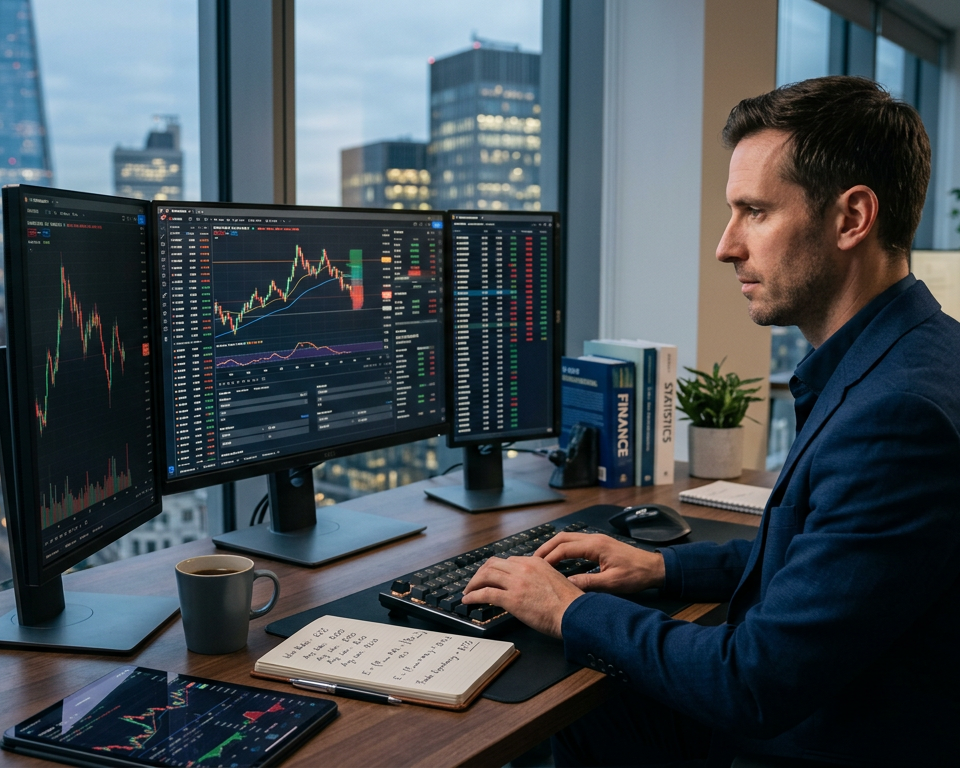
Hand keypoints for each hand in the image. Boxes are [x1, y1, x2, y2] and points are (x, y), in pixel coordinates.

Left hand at [461, 555, 581, 638]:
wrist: (574, 614)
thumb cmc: (569, 603)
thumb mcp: (554, 580)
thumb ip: (540, 578)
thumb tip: (530, 587)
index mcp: (535, 562)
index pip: (509, 561)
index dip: (497, 569)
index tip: (492, 577)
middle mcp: (524, 568)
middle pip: (494, 564)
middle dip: (481, 573)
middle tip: (475, 583)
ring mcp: (516, 582)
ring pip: (486, 575)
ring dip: (474, 583)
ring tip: (468, 591)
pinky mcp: (511, 599)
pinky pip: (485, 593)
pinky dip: (473, 596)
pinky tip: (468, 601)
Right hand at [537, 532, 665, 593]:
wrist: (654, 568)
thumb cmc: (636, 574)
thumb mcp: (611, 583)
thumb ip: (588, 583)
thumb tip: (566, 585)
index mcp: (595, 545)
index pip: (565, 548)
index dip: (549, 557)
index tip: (538, 567)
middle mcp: (594, 539)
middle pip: (563, 538)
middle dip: (546, 548)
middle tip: (533, 560)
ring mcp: (597, 540)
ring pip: (568, 538)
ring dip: (554, 547)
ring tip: (542, 560)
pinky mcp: (600, 544)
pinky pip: (576, 542)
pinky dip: (564, 549)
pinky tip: (560, 559)